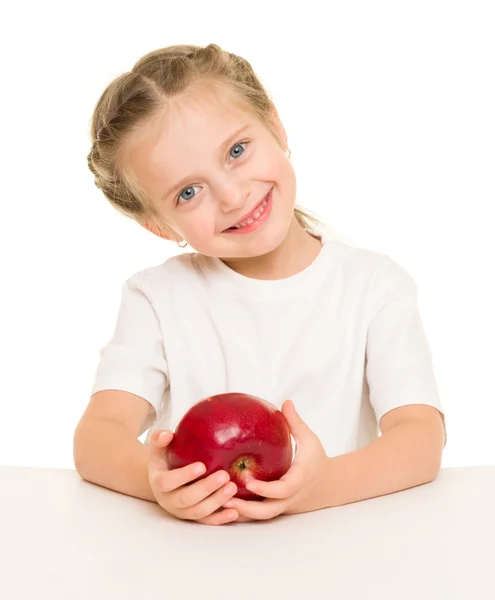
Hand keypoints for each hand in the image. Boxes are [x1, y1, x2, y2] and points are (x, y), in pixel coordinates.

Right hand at [148, 430, 239, 524]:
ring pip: (198, 512)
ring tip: (232, 488)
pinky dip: (220, 518)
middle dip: (206, 489)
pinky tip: (234, 512)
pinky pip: (207, 521)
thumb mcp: (159, 450)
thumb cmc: (164, 461)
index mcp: (159, 483)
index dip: (184, 476)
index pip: (168, 482)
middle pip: (186, 499)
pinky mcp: (193, 518)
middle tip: (224, 476)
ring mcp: (182, 511)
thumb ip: (159, 439)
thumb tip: (166, 434)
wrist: (165, 483)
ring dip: (216, 502)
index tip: (202, 466)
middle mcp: (169, 500)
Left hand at [222, 400, 327, 520]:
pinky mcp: (276, 509)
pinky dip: (242, 513)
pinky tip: (223, 506)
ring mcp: (282, 507)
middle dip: (246, 508)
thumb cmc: (316, 460)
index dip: (265, 488)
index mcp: (299, 480)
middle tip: (225, 497)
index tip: (247, 481)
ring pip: (260, 516)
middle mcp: (289, 498)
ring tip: (218, 502)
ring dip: (240, 512)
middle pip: (267, 511)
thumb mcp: (310, 440)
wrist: (328, 486)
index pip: (283, 489)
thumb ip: (296, 423)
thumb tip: (286, 402)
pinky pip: (258, 515)